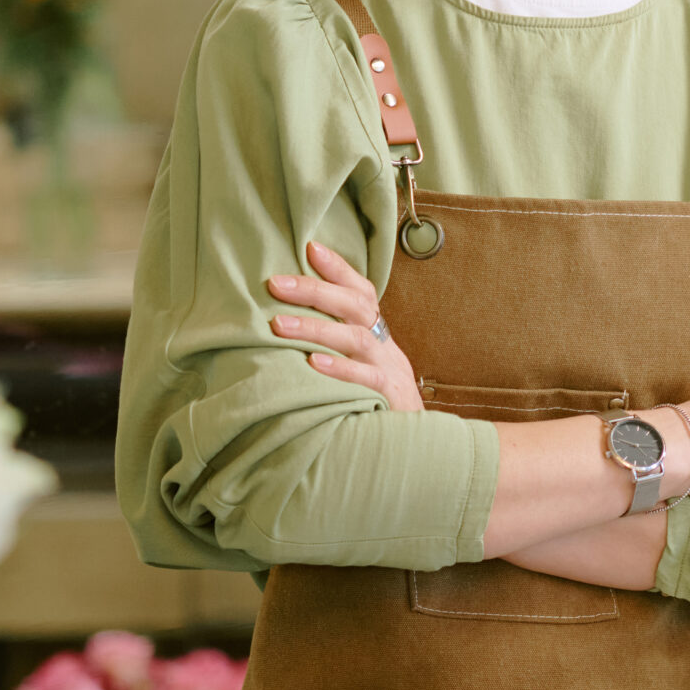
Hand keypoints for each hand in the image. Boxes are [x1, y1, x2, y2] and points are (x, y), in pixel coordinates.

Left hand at [267, 242, 423, 410]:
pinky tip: (312, 363)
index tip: (310, 247)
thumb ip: (333, 338)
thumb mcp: (358, 362)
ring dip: (316, 329)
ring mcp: (388, 369)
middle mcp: (383, 344)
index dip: (338, 268)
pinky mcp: (389, 397)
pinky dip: (340, 369)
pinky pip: (366, 379)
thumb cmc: (372, 396)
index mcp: (375, 331)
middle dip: (314, 291)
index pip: (360, 290)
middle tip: (276, 284)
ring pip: (356, 339)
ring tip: (278, 325)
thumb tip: (283, 316)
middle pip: (355, 306)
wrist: (413, 441)